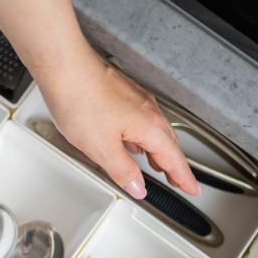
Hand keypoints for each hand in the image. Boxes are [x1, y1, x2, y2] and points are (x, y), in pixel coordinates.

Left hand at [40, 54, 199, 199]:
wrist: (66, 69)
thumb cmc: (81, 100)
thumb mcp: (101, 148)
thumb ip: (122, 170)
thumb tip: (137, 186)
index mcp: (149, 126)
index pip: (174, 159)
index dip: (184, 177)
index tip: (192, 188)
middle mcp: (148, 110)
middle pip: (169, 144)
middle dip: (174, 165)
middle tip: (179, 182)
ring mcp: (137, 99)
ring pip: (155, 131)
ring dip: (159, 151)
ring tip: (158, 166)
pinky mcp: (123, 94)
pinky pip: (142, 120)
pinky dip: (143, 137)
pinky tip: (132, 141)